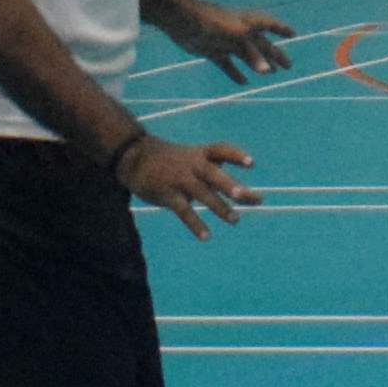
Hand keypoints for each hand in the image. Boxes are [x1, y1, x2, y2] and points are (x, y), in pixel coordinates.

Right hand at [118, 127, 257, 233]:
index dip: (236, 156)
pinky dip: (195, 224)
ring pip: (202, 193)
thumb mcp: (192, 159)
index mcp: (200, 154)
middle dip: (230, 185)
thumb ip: (215, 175)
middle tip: (246, 196)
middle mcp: (192, 165)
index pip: (221, 150)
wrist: (135, 157)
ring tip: (235, 220)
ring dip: (219, 207)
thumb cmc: (172, 161)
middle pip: (213, 174)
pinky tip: (206, 236)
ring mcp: (179, 179)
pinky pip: (183, 210)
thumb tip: (244, 194)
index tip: (252, 163)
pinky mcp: (167, 194)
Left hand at [165, 0, 292, 80]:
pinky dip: (235, 73)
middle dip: (275, 54)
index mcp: (248, 22)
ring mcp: (226, 42)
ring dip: (259, 64)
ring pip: (247, 55)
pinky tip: (243, 82)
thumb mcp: (237, 36)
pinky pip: (228, 64)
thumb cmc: (213, 22)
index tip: (292, 34)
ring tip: (270, 74)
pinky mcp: (213, 51)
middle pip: (262, 45)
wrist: (183, 21)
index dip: (281, 28)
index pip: (269, 24)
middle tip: (288, 66)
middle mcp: (239, 32)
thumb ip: (252, 54)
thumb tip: (266, 71)